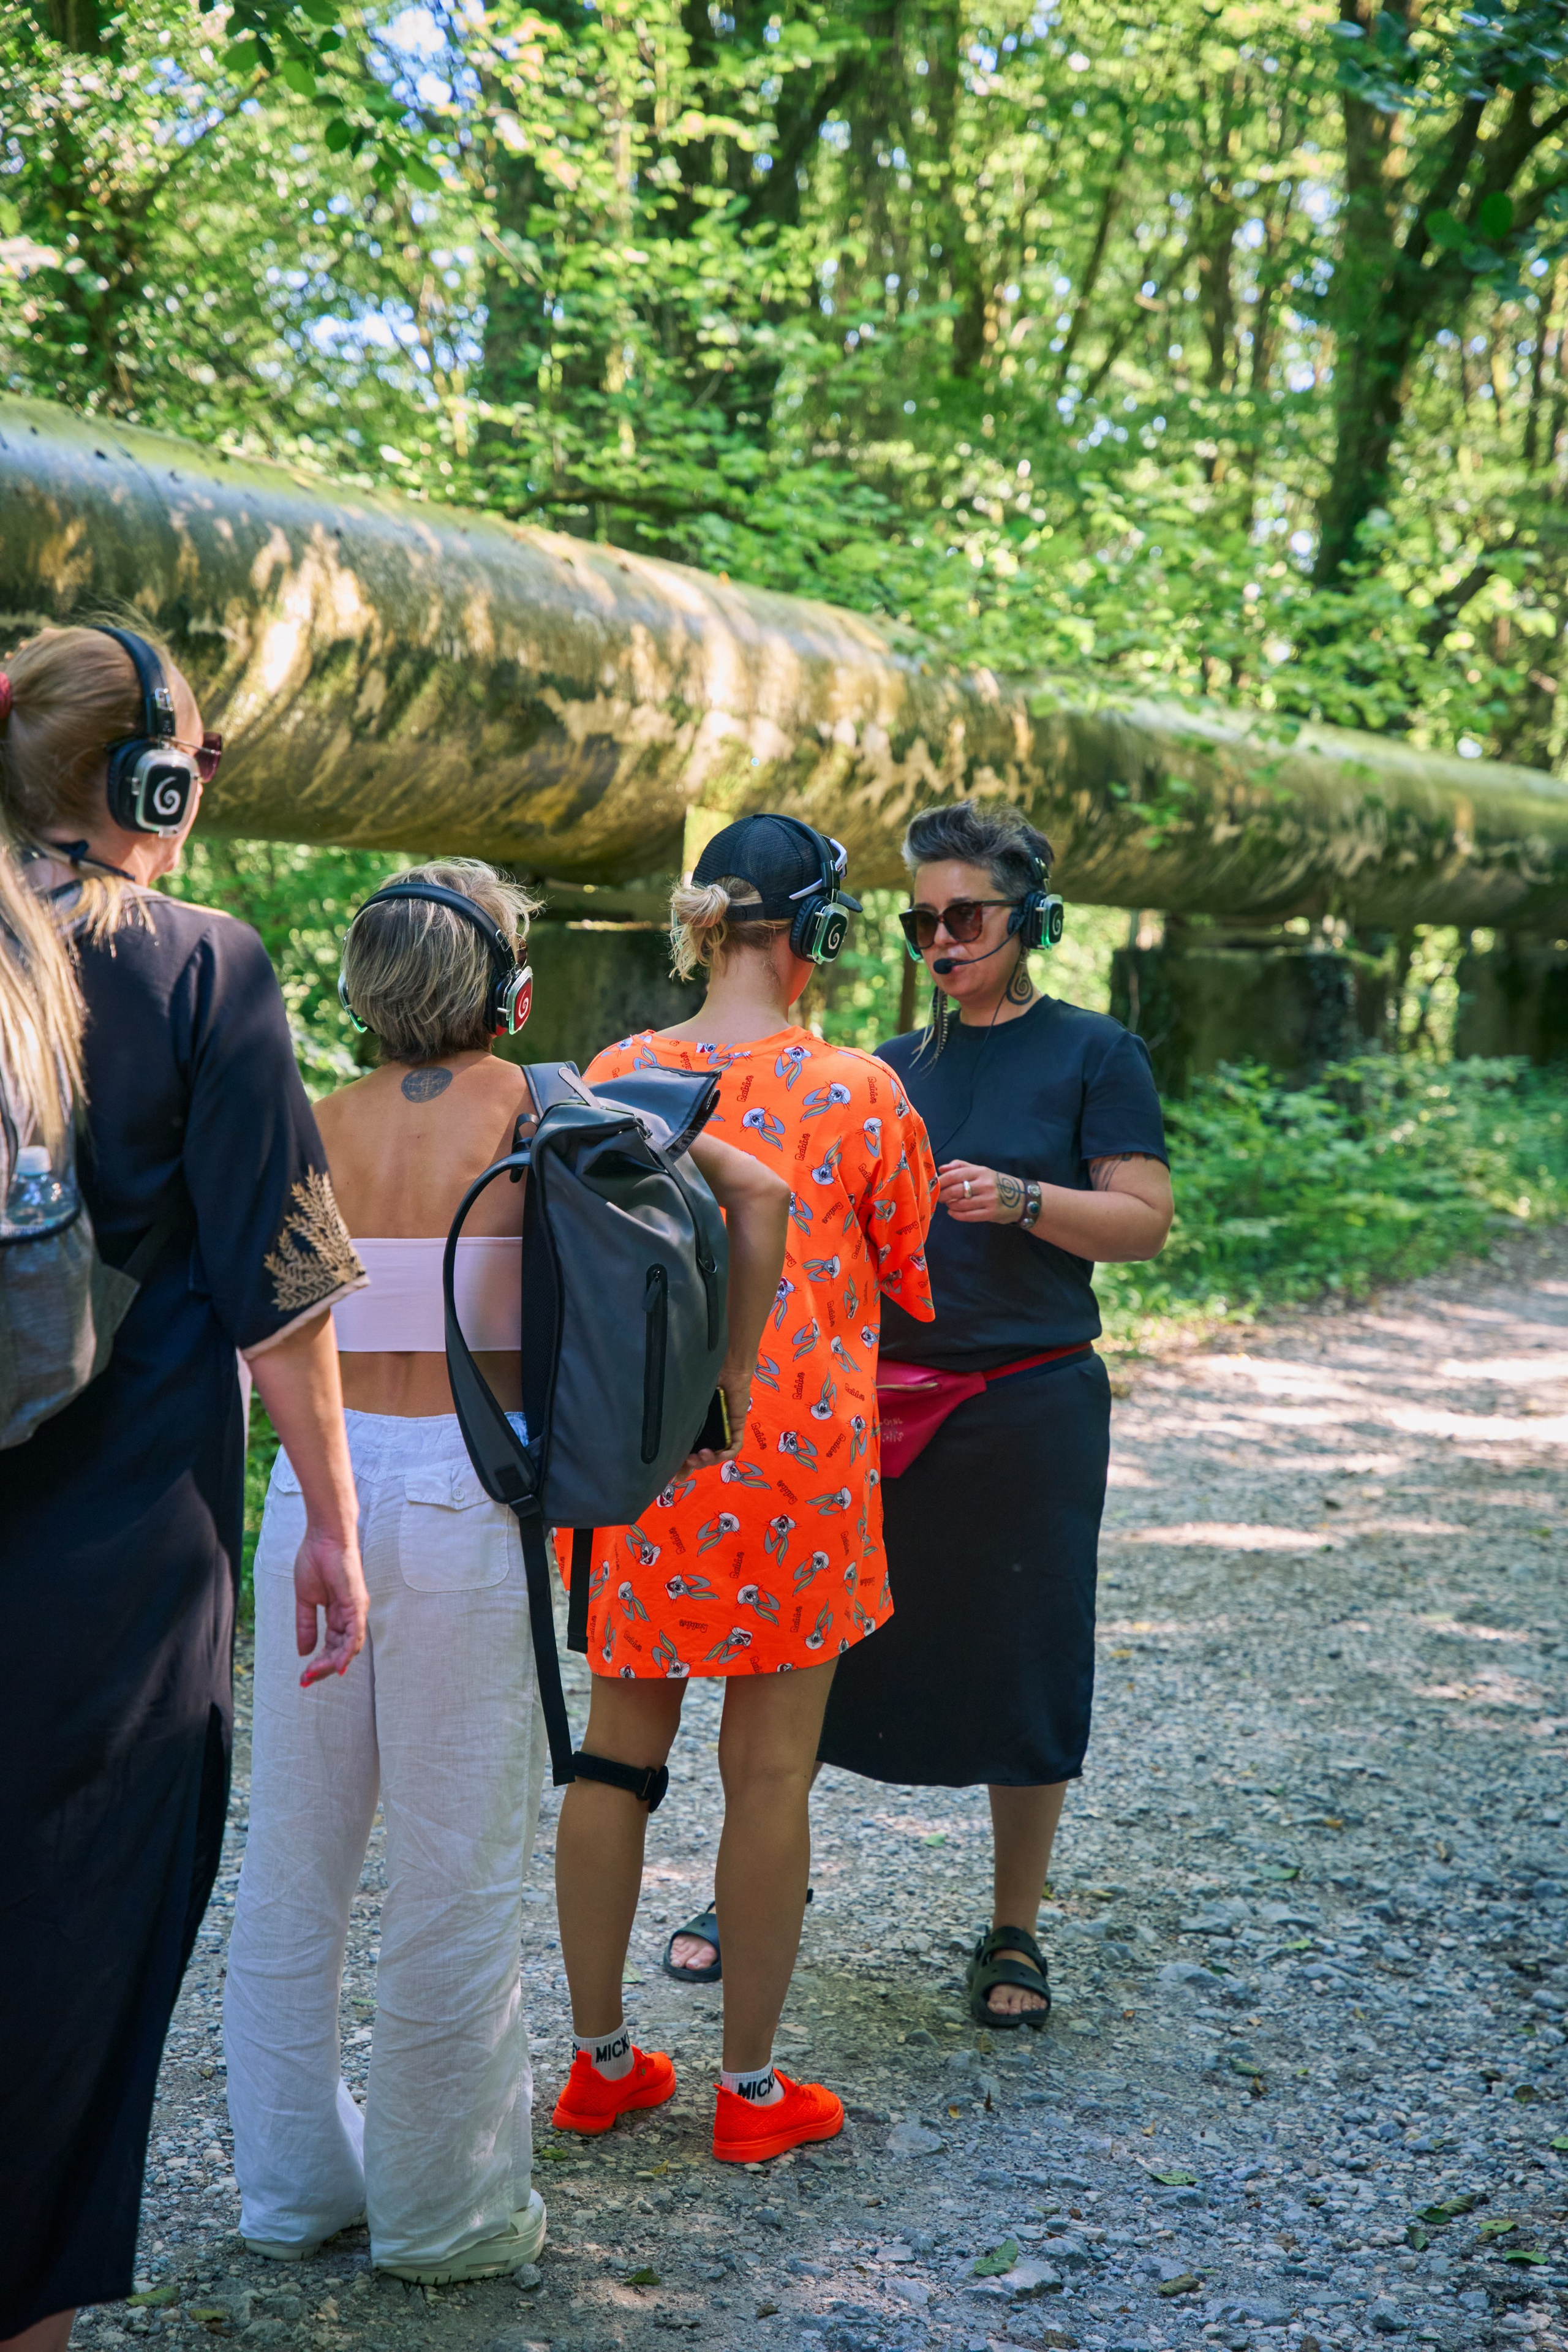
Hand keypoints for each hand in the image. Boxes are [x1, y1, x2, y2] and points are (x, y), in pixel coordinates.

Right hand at [294, 1526, 368, 1685]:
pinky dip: (347, 1651)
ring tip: (313, 1674)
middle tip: (306, 1680)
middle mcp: (351, 1614)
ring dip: (332, 1664)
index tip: (304, 1677)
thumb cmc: (315, 1560)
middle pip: (342, 1650)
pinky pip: (355, 1633)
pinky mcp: (356, 1603)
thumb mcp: (305, 1600)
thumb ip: (306, 1625)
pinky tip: (336, 1665)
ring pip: (350, 1647)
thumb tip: (304, 1651)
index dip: (319, 1663)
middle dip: (324, 1668)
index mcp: (339, 1613)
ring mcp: (356, 1609)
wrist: (322, 1537)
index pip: (333, 1645)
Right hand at [682, 1366, 752, 1470]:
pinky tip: (719, 1453)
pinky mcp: (736, 1425)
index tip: (672, 1478)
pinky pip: (734, 1446)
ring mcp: (722, 1429)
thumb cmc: (699, 1378)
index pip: (687, 1451)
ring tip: (700, 1456)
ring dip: (709, 1460)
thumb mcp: (684, 1403)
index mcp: (693, 1426)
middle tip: (688, 1462)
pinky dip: (727, 1453)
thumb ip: (675, 1419)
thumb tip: (656, 1436)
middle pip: (702, 1456)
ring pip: (717, 1454)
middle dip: (694, 1464)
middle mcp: (707, 1430)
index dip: (681, 1467)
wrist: (720, 1364)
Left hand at [937, 1158, 1028, 1224]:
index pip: (955, 1175)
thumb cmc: (997, 1183)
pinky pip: (968, 1216)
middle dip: (943, 1195)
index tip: (934, 1185)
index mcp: (981, 1171)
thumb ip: (961, 1167)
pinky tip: (953, 1212)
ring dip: (950, 1205)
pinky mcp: (991, 1213)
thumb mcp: (982, 1171)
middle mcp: (985, 1184)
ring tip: (948, 1204)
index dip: (941, 1181)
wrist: (1022, 1198)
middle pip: (956, 1190)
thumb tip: (941, 1168)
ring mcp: (989, 1200)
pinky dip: (956, 1215)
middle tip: (939, 1197)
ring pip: (961, 1204)